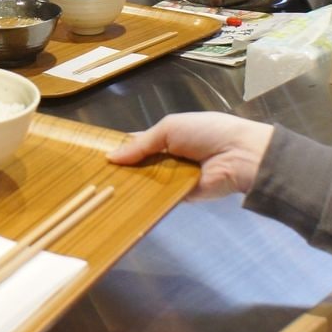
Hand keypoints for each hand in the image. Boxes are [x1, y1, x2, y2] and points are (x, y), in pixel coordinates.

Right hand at [106, 111, 273, 200]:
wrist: (239, 155)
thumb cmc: (206, 133)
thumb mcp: (170, 128)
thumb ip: (141, 143)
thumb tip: (110, 157)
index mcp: (165, 138)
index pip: (137, 145)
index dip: (119, 149)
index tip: (94, 157)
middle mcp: (167, 159)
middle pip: (137, 166)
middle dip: (119, 170)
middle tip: (92, 178)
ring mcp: (171, 179)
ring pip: (144, 183)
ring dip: (128, 185)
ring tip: (101, 191)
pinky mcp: (178, 197)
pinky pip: (158, 198)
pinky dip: (143, 200)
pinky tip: (121, 202)